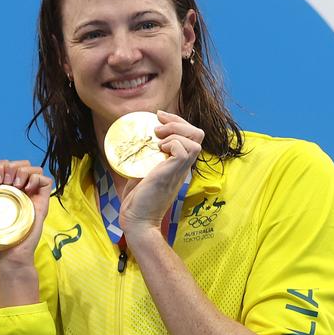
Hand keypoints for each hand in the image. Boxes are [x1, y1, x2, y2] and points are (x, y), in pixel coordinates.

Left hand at [0, 159, 51, 306]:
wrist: (8, 256)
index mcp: (4, 192)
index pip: (8, 167)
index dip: (2, 165)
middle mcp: (19, 192)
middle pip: (22, 165)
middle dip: (12, 165)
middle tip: (5, 180)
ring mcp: (31, 197)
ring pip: (34, 170)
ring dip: (23, 171)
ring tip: (15, 185)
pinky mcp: (42, 204)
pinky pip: (46, 181)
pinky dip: (36, 178)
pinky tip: (26, 189)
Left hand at [117, 110, 201, 239]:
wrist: (138, 219)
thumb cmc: (138, 199)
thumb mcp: (141, 171)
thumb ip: (145, 158)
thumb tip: (135, 143)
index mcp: (178, 163)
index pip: (189, 134)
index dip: (177, 120)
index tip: (159, 116)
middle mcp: (182, 165)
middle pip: (198, 133)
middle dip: (178, 121)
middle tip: (158, 126)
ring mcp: (179, 169)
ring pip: (195, 139)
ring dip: (175, 132)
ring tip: (158, 138)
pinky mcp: (173, 174)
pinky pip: (184, 150)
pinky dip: (173, 144)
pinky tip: (159, 149)